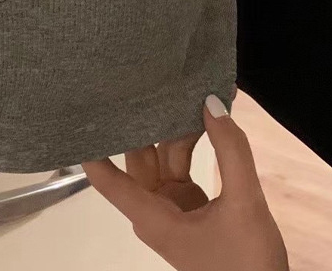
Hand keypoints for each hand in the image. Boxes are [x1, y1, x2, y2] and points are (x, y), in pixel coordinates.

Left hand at [83, 95, 288, 270]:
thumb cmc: (247, 264)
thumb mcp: (245, 205)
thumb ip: (231, 152)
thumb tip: (211, 102)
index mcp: (152, 216)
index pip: (106, 179)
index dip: (91, 147)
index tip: (84, 112)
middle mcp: (153, 208)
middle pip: (138, 157)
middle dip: (145, 121)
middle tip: (149, 79)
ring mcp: (172, 205)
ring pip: (164, 157)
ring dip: (178, 129)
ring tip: (187, 90)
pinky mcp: (190, 204)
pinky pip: (183, 166)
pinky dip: (195, 144)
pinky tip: (206, 117)